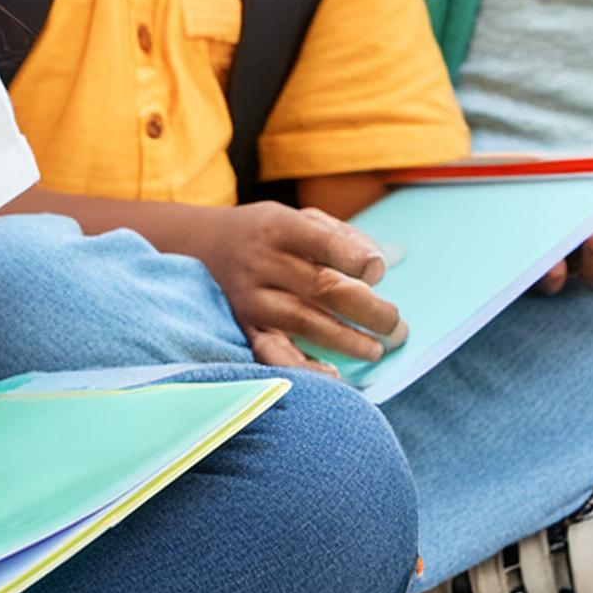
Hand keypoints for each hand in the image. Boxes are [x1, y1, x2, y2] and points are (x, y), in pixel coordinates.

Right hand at [186, 201, 406, 374]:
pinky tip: (330, 374)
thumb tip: (380, 266)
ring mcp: (249, 297)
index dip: (359, 260)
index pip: (324, 243)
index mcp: (278, 227)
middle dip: (368, 310)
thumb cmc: (264, 233)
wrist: (197, 245)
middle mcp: (261, 262)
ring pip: (304, 322)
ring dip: (347, 340)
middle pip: (322, 287)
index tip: (379, 271)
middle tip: (394, 324)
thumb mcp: (296, 217)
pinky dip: (302, 367)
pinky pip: (271, 352)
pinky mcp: (242, 326)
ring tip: (376, 350)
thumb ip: (340, 237)